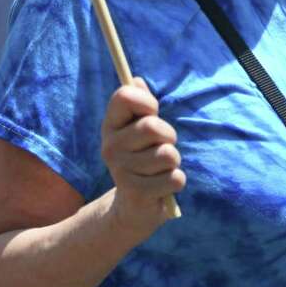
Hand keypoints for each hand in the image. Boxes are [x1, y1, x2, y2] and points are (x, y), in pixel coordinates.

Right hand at [101, 79, 185, 240]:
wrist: (133, 205)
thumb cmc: (142, 157)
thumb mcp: (139, 128)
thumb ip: (140, 104)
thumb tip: (137, 81)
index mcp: (110, 124)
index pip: (125, 96)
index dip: (147, 102)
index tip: (152, 112)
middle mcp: (109, 146)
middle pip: (152, 126)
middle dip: (168, 135)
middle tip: (164, 144)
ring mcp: (120, 171)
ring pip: (167, 154)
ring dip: (174, 161)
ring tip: (161, 168)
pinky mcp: (135, 193)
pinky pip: (174, 179)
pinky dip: (175, 181)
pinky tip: (162, 186)